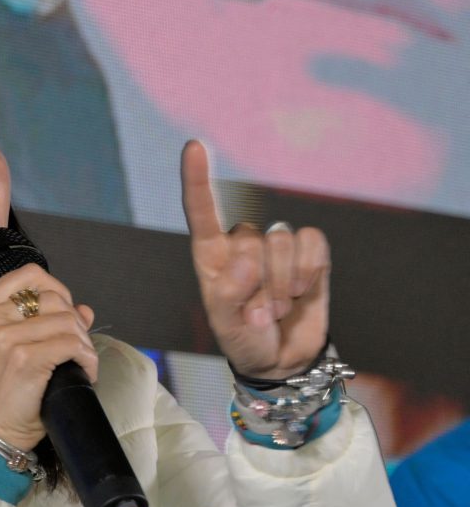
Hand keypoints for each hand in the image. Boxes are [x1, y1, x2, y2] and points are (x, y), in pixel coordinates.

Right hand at [0, 264, 97, 450]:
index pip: (30, 275)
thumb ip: (42, 322)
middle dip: (74, 320)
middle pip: (53, 296)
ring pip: (67, 319)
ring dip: (84, 342)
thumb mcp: (9, 349)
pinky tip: (85, 371)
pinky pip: (72, 344)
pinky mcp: (24, 357)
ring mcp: (4, 337)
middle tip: (76, 345)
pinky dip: (88, 358)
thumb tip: (84, 309)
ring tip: (81, 361)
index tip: (63, 315)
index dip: (56, 291)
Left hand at [181, 140, 329, 379]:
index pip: (201, 211)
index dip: (197, 179)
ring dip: (283, 283)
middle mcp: (242, 243)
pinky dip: (310, 269)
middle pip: (250, 236)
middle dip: (258, 283)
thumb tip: (246, 260)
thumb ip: (227, 294)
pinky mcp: (309, 253)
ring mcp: (276, 247)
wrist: (283, 360)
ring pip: (282, 239)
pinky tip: (303, 290)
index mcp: (211, 254)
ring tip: (277, 309)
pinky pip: (313, 241)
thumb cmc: (244, 338)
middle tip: (257, 313)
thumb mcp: (225, 324)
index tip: (194, 146)